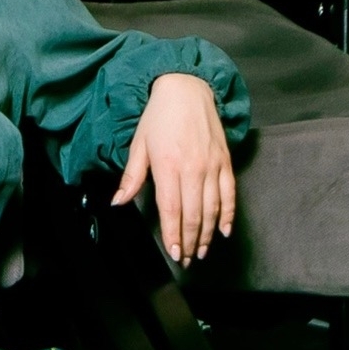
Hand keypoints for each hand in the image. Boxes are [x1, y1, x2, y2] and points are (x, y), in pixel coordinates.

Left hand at [115, 71, 234, 266]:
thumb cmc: (158, 117)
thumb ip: (131, 177)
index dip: (173, 234)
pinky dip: (228, 214)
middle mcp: (193, 169)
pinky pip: (230, 193)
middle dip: (190, 240)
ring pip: (213, 208)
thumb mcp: (138, 145)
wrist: (187, 89)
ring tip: (201, 251)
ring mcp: (212, 166)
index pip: (171, 210)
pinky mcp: (225, 161)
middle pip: (193, 214)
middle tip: (187, 259)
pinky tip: (224, 230)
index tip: (174, 253)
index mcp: (168, 166)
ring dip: (207, 233)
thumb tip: (118, 201)